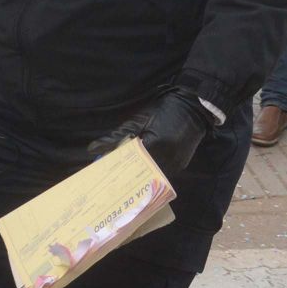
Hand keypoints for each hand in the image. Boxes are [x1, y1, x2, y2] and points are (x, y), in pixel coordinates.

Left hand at [85, 87, 216, 181]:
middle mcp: (168, 158)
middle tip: (109, 180)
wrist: (193, 107)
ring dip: (138, 177)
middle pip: (140, 174)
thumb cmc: (164, 110)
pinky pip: (162, 174)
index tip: (102, 173)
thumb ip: (117, 136)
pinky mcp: (182, 165)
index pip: (130, 164)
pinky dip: (151, 173)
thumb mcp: (139, 120)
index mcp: (156, 145)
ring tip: (122, 178)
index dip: (116, 170)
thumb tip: (93, 149)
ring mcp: (177, 164)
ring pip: (152, 178)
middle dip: (125, 176)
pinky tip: (140, 172)